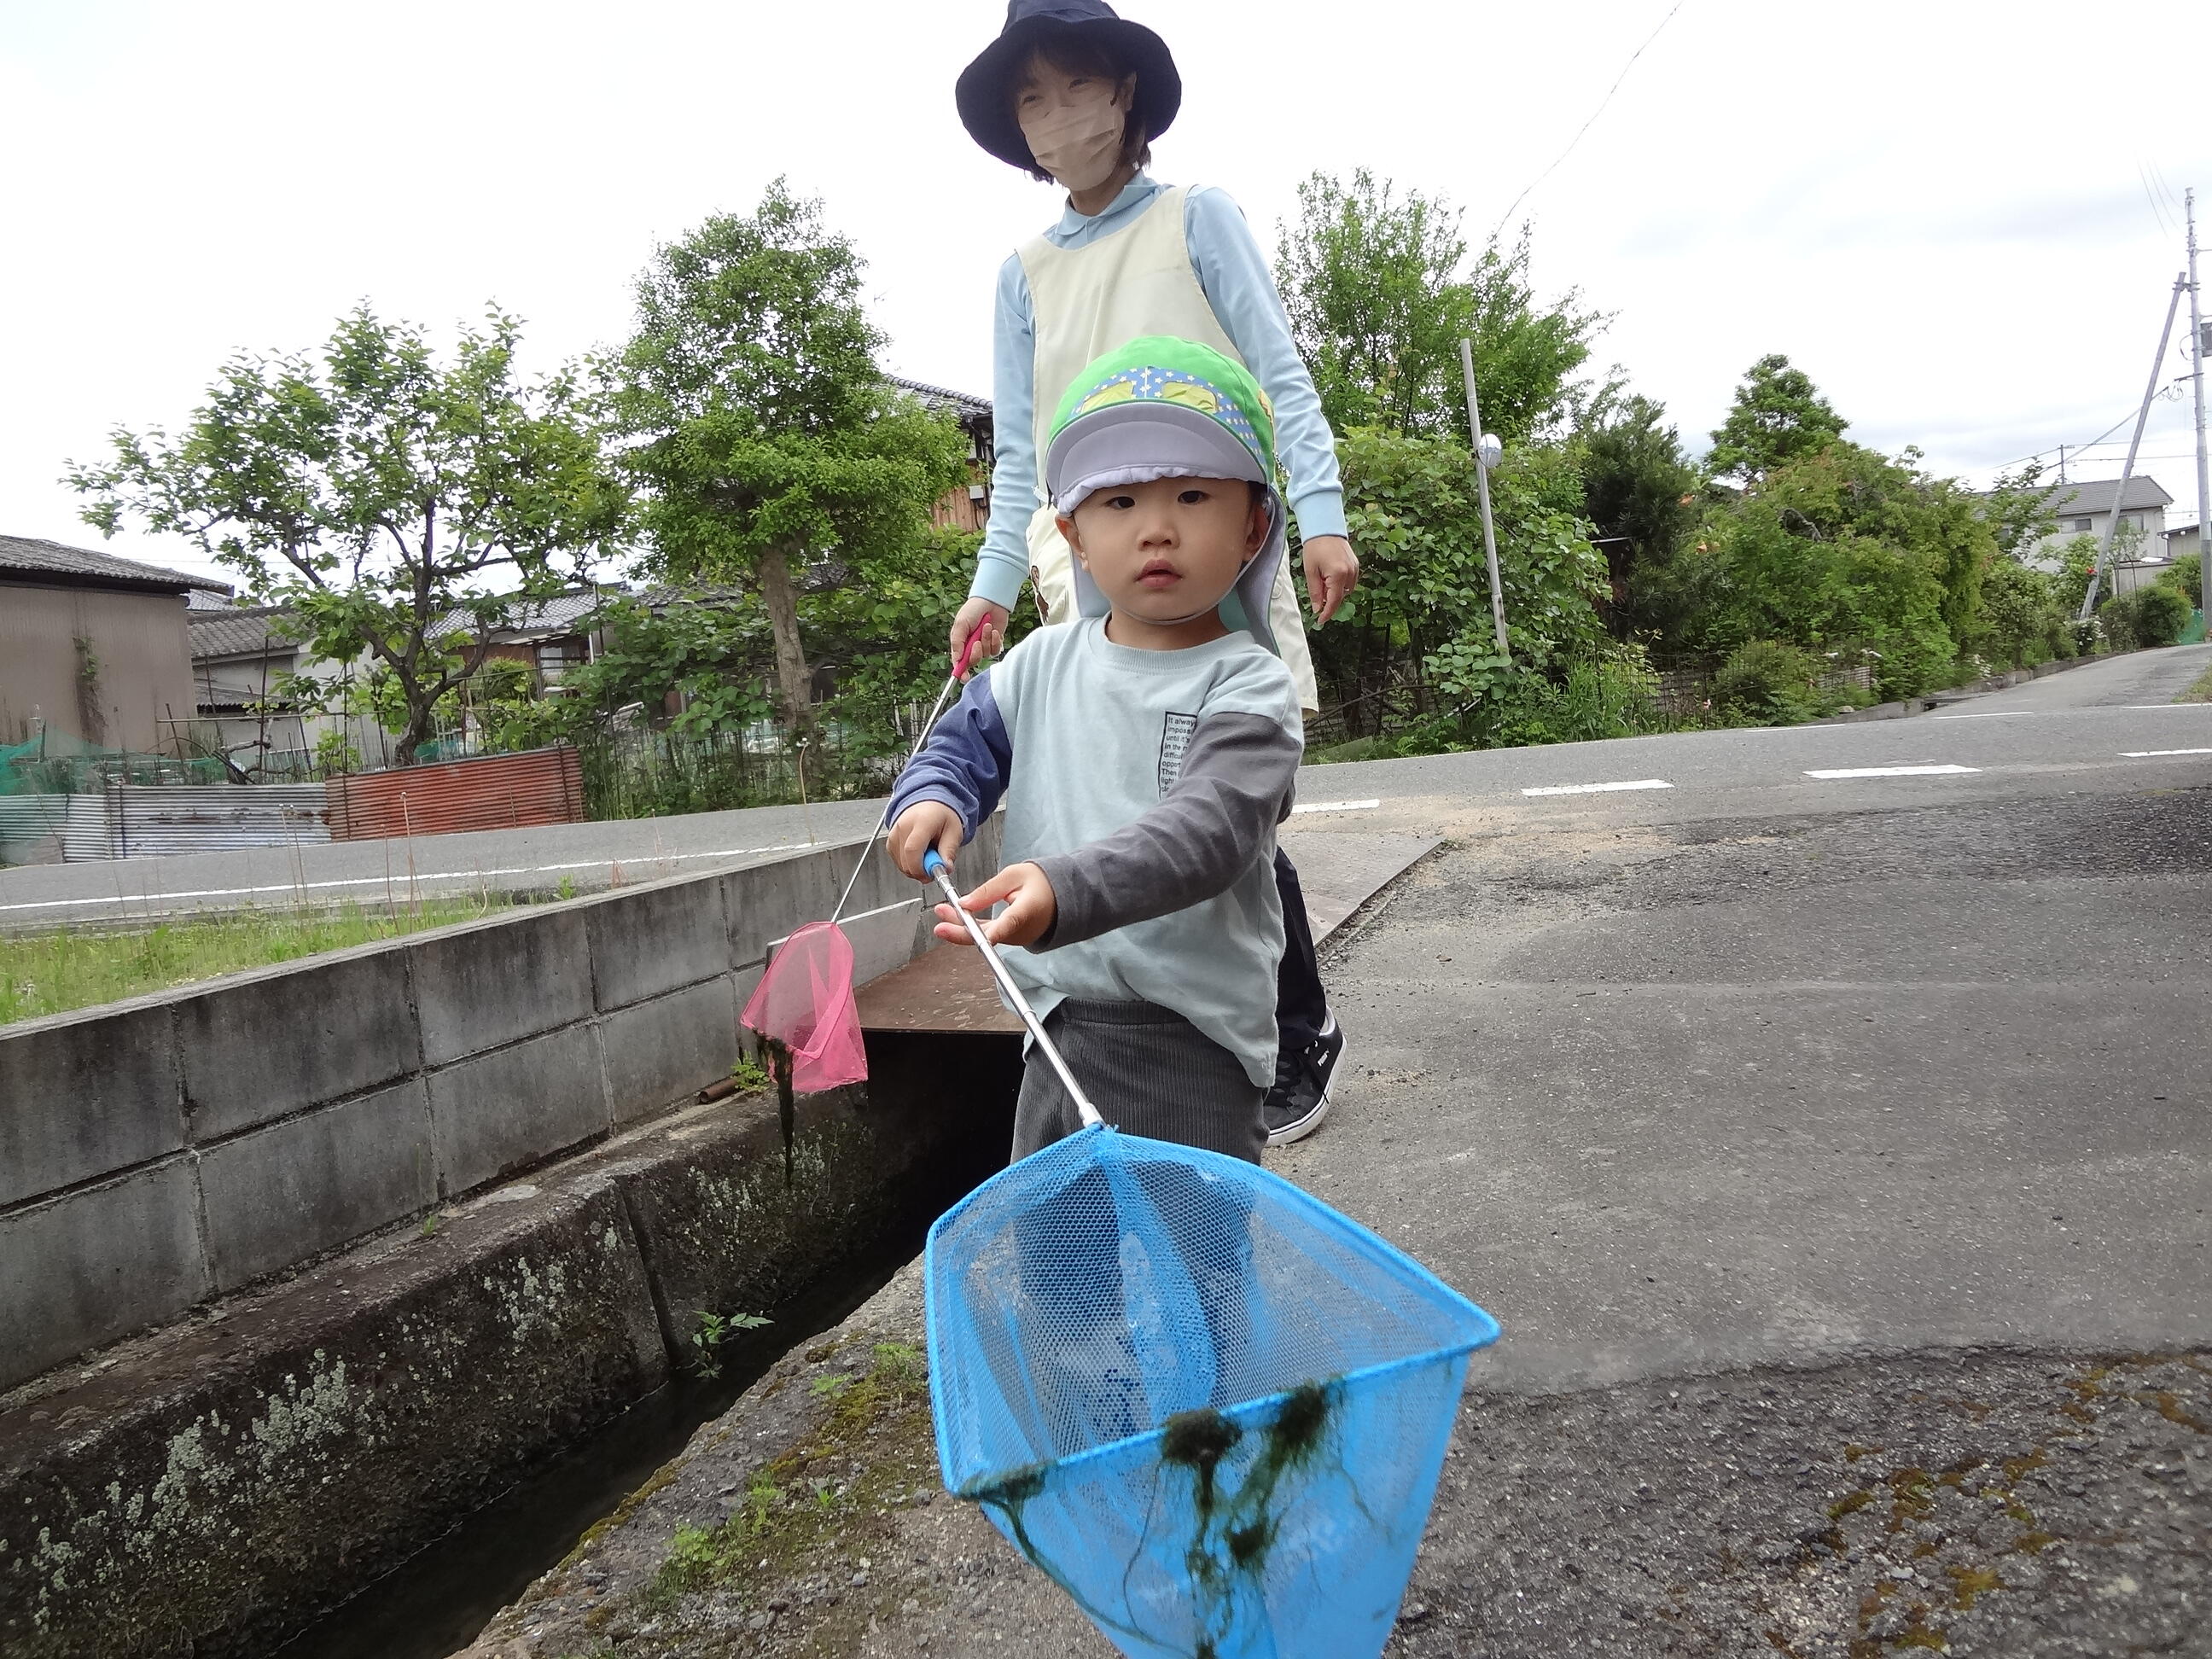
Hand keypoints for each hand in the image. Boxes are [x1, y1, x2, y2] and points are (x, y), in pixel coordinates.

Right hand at [888, 801, 963, 879]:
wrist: (929, 804)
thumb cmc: (941, 815)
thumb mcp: (953, 831)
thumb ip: (949, 851)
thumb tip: (946, 868)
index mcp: (921, 821)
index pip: (913, 850)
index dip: (921, 868)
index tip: (931, 874)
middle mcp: (903, 826)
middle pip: (906, 861)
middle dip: (921, 871)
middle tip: (934, 865)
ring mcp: (894, 834)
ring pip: (902, 864)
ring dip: (916, 867)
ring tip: (928, 854)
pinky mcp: (890, 841)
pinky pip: (898, 862)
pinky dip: (909, 863)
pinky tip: (918, 853)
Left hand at [933, 861, 1056, 948]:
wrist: (1060, 898)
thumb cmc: (1039, 884)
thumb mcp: (1014, 876)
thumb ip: (988, 890)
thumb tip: (964, 904)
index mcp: (1028, 909)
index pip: (1010, 922)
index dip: (995, 931)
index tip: (983, 938)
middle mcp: (1022, 929)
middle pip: (990, 936)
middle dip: (962, 931)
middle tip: (940, 925)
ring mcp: (1016, 937)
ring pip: (986, 936)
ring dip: (962, 926)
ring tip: (942, 911)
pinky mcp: (1011, 939)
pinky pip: (989, 935)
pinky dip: (972, 927)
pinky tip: (956, 916)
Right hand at [949, 598, 1009, 676]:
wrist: (991, 600)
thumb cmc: (973, 610)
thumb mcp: (961, 624)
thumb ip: (957, 642)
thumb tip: (957, 660)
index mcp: (960, 643)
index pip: (959, 662)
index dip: (961, 672)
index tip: (964, 678)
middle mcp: (971, 647)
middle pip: (973, 661)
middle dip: (976, 653)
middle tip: (977, 642)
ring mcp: (984, 645)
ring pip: (986, 655)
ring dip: (987, 641)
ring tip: (987, 627)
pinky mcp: (995, 642)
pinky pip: (996, 650)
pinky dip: (995, 641)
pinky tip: (995, 631)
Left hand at [1300, 535, 1358, 624]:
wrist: (1325, 528)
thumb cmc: (1315, 547)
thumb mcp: (1310, 571)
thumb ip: (1315, 592)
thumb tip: (1318, 608)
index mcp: (1338, 575)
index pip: (1334, 601)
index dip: (1327, 613)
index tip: (1320, 621)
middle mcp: (1350, 573)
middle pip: (1340, 597)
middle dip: (1329, 600)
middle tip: (1317, 592)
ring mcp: (1355, 569)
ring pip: (1345, 590)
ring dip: (1334, 592)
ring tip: (1322, 579)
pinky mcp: (1356, 565)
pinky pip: (1349, 582)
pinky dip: (1340, 584)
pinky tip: (1330, 576)